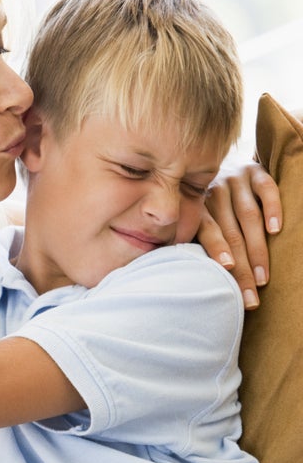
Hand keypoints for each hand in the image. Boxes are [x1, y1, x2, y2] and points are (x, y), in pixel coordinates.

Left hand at [196, 163, 281, 308]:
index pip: (208, 235)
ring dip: (257, 250)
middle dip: (241, 270)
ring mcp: (235, 180)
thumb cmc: (212, 207)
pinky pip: (266, 189)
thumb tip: (186, 279)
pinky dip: (272, 209)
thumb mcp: (197, 220)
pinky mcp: (255, 170)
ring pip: (247, 217)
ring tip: (263, 278)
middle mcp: (214, 192)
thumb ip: (196, 242)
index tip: (225, 281)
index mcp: (198, 208)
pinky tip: (276, 230)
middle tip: (249, 298)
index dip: (217, 257)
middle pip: (230, 234)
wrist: (222, 164)